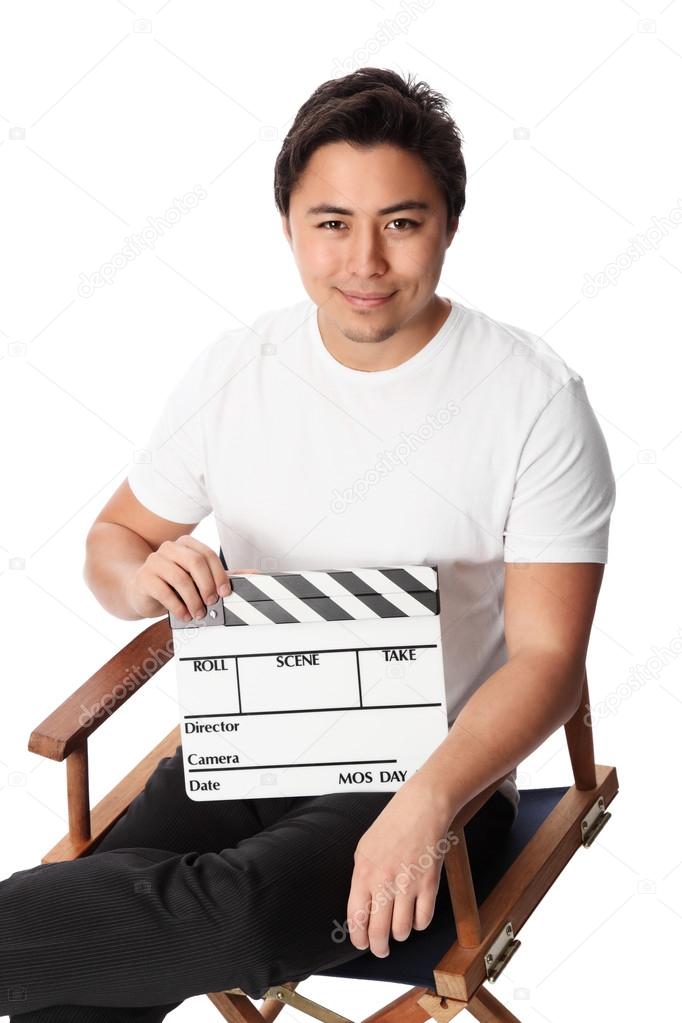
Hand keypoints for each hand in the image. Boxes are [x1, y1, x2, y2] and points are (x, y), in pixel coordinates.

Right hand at [127, 536, 232, 620]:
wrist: (141, 591)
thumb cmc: (173, 584)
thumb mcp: (198, 578)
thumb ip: (222, 575)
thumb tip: (253, 574)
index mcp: (186, 544)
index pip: (207, 554)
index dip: (219, 574)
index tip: (224, 592)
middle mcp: (169, 548)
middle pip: (195, 562)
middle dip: (207, 585)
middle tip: (211, 602)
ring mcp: (154, 561)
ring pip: (180, 578)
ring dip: (193, 600)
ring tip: (198, 613)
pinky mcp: (144, 578)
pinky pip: (164, 591)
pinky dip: (178, 606)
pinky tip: (184, 615)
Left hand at [345, 778, 455, 957]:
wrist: (421, 807)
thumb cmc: (393, 823)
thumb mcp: (365, 848)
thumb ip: (362, 877)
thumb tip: (362, 907)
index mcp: (363, 872)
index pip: (356, 918)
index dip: (358, 937)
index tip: (361, 942)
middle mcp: (383, 881)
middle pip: (378, 932)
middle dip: (378, 947)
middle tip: (381, 949)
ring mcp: (407, 884)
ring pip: (401, 931)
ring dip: (399, 935)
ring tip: (399, 928)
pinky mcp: (429, 884)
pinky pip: (423, 920)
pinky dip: (418, 924)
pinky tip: (415, 916)